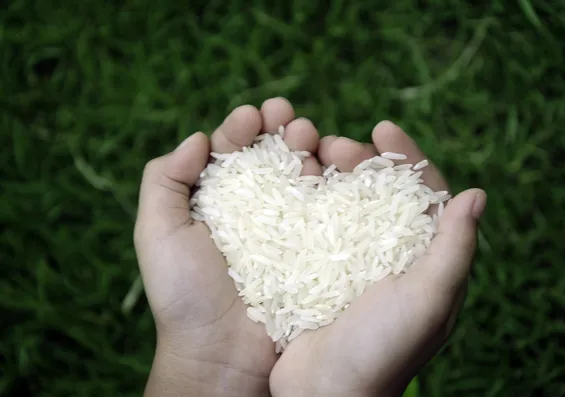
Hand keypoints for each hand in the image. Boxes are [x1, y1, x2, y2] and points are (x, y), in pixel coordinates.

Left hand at [134, 98, 320, 395]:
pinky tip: (334, 164)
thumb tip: (198, 138)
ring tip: (309, 136)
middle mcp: (255, 211)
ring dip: (309, 148)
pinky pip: (328, 207)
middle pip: (273, 157)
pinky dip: (333, 180)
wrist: (223, 354)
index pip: (231, 152)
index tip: (251, 117)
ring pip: (304, 175)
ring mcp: (290, 229)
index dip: (242, 127)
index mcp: (217, 202)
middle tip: (289, 120)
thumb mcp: (158, 232)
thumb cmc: (185, 295)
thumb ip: (164, 179)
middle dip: (282, 130)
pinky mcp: (317, 248)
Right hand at [270, 121, 486, 396]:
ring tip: (309, 155)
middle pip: (381, 191)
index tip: (382, 126)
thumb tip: (477, 195)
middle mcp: (389, 256)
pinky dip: (305, 197)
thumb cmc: (382, 350)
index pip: (425, 194)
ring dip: (330, 173)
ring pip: (344, 201)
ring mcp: (351, 261)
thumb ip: (454, 250)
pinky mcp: (317, 268)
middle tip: (337, 146)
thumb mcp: (428, 299)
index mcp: (425, 260)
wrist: (324, 391)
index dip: (408, 156)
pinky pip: (314, 222)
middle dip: (362, 159)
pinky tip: (292, 184)